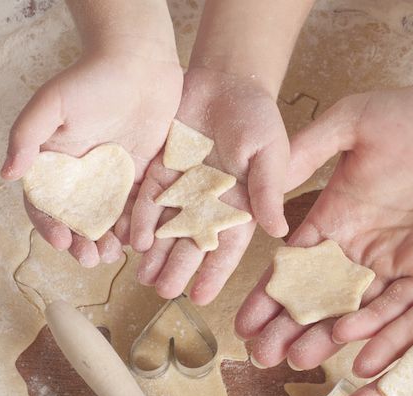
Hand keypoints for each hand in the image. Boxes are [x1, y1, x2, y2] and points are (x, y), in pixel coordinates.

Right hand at [2, 46, 181, 266]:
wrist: (139, 64)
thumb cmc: (91, 80)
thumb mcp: (52, 104)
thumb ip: (27, 137)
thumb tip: (7, 175)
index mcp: (56, 163)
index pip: (46, 203)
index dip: (50, 226)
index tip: (62, 242)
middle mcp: (84, 176)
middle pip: (79, 219)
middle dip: (83, 242)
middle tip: (92, 258)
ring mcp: (115, 178)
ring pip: (110, 220)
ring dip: (109, 241)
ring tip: (114, 254)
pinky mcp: (144, 176)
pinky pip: (139, 208)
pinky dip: (138, 226)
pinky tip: (140, 240)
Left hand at [131, 66, 289, 304]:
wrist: (226, 82)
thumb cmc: (258, 117)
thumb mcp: (271, 153)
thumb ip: (270, 191)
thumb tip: (279, 232)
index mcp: (240, 206)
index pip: (228, 247)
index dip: (215, 273)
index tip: (201, 297)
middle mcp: (209, 204)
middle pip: (192, 244)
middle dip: (178, 270)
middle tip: (164, 293)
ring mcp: (183, 189)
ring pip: (167, 229)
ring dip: (155, 254)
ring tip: (144, 278)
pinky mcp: (160, 171)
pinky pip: (148, 200)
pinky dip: (140, 219)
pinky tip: (133, 240)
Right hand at [236, 83, 412, 369]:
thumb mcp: (352, 121)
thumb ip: (307, 151)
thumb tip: (263, 184)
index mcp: (337, 215)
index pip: (296, 264)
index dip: (270, 294)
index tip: (243, 322)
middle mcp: (362, 245)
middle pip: (320, 296)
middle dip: (290, 326)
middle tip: (263, 355)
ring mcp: (398, 261)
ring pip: (357, 309)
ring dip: (327, 335)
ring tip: (298, 360)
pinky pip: (404, 307)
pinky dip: (380, 328)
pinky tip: (354, 348)